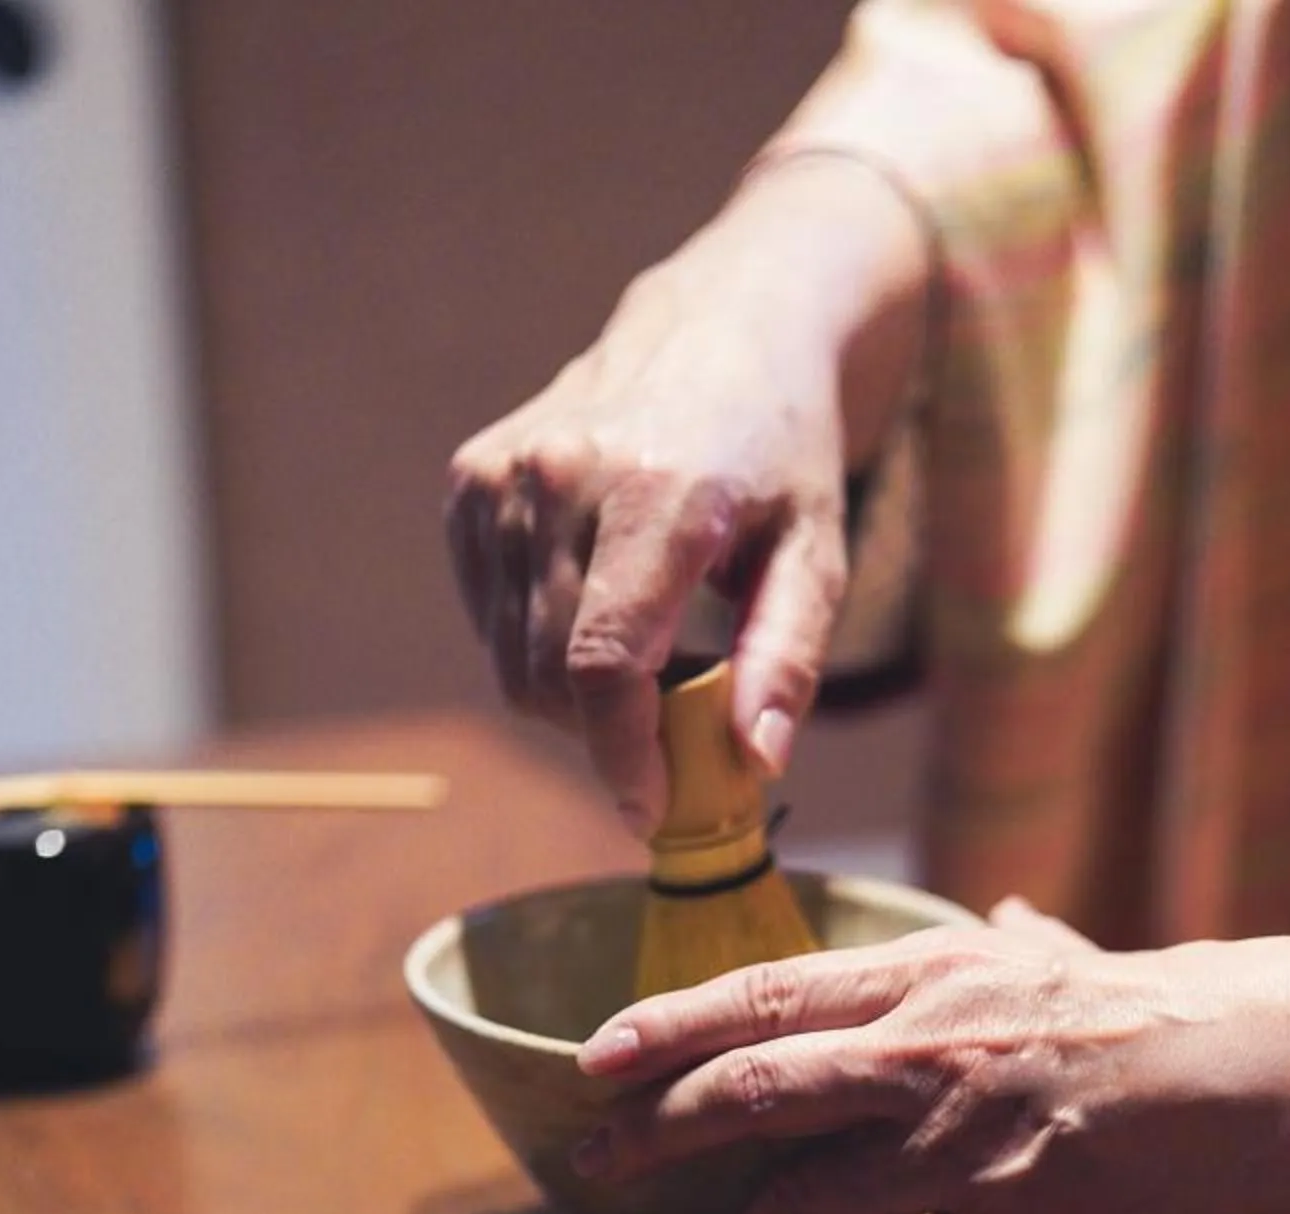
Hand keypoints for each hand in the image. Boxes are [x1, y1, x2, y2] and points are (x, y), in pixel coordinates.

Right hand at [444, 156, 926, 831]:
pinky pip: (489, 619)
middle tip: (678, 721)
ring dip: (577, 694)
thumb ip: (785, 660)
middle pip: (549, 677)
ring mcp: (502, 473)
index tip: (649, 809)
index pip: (601, 662)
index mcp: (656, 493)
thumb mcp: (819, 556)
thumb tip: (754, 761)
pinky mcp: (470, 481)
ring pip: (511, 660)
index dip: (619, 754)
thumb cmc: (784, 455)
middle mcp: (561, 474)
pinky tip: (601, 604)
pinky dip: (540, 643)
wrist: (726, 328)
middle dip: (609, 732)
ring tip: (653, 649)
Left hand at [571, 904, 1289, 1213]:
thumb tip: (998, 920)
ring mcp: (976, 1145)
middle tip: (598, 1166)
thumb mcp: (1072, 956)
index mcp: (941, 972)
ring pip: (812, 1199)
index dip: (666, 1031)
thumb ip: (1011, 949)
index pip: (766, 995)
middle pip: (755, 1091)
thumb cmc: (1181, 1010)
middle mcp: (939, 1049)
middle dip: (659, 1134)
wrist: (1289, 1067)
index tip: (592, 1060)